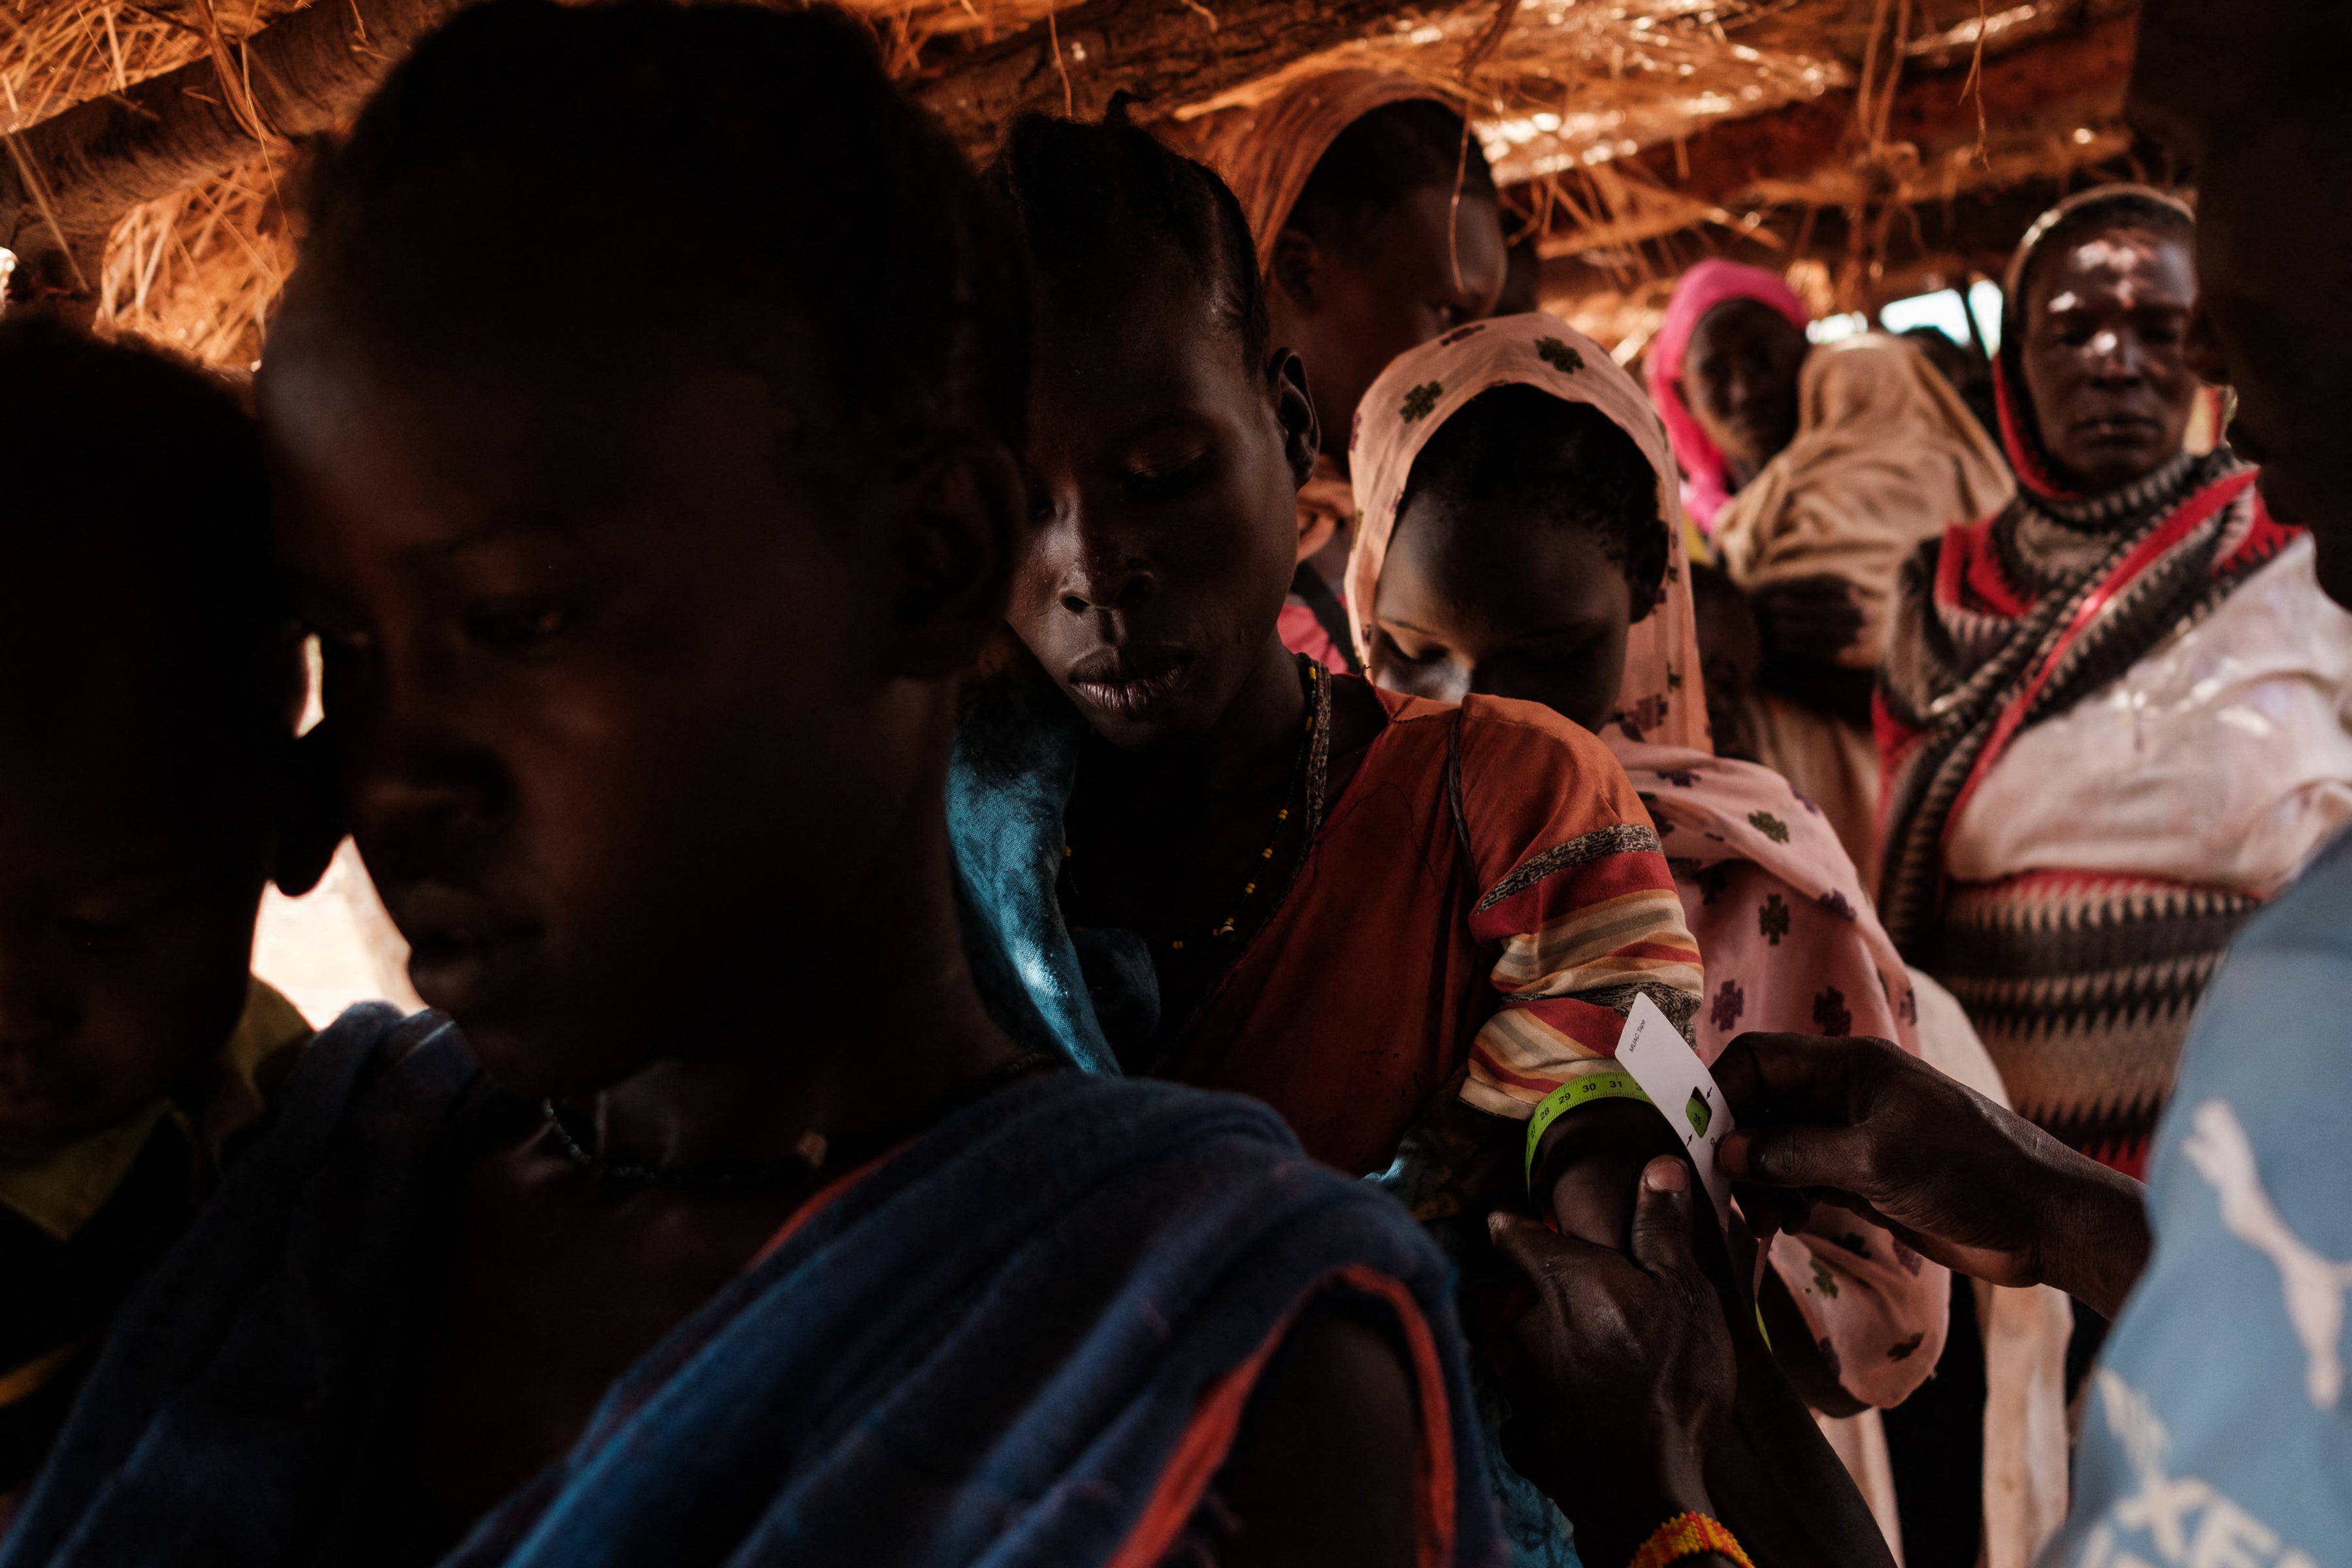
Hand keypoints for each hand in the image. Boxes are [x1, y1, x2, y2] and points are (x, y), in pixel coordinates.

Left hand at [1488, 1159, 1733, 1558]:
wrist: (1648, 1489)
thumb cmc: (1671, 1381)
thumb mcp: (1685, 1294)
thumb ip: (1661, 1231)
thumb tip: (1656, 1168)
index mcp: (1561, 1279)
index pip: (1509, 1233)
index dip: (1515, 1226)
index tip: (1519, 1225)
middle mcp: (1524, 1324)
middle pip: (1522, 1299)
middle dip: (1551, 1305)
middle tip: (1599, 1320)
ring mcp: (1517, 1384)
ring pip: (1525, 1356)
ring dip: (1553, 1360)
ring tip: (1602, 1378)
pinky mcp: (1521, 1437)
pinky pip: (1532, 1414)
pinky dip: (1554, 1415)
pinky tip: (1589, 1423)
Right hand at [1711, 1032, 2149, 1316]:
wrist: (2046, 1221)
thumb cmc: (1972, 1174)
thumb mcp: (1875, 1160)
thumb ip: (1795, 1154)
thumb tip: (1725, 1152)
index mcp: (1851, 1067)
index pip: (1759, 1059)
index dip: (1721, 1092)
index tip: (1700, 1141)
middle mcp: (1846, 1096)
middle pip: (1762, 1105)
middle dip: (1736, 1145)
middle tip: (1728, 1193)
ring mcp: (1855, 1138)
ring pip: (1778, 1148)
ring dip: (1758, 1181)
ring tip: (1763, 1220)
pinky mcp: (1865, 1179)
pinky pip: (1803, 1181)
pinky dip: (1785, 1201)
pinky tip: (1787, 1226)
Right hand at [1746, 574, 1863, 664]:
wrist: (1716, 629)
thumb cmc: (1749, 607)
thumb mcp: (1768, 589)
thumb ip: (1795, 587)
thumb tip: (1834, 587)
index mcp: (1777, 586)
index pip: (1814, 584)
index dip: (1838, 588)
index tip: (1857, 593)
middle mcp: (1778, 605)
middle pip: (1822, 608)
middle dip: (1850, 612)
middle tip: (1874, 614)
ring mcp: (1777, 627)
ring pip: (1819, 630)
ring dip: (1845, 632)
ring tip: (1866, 634)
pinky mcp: (1776, 648)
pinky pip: (1809, 649)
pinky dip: (1830, 650)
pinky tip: (1846, 652)